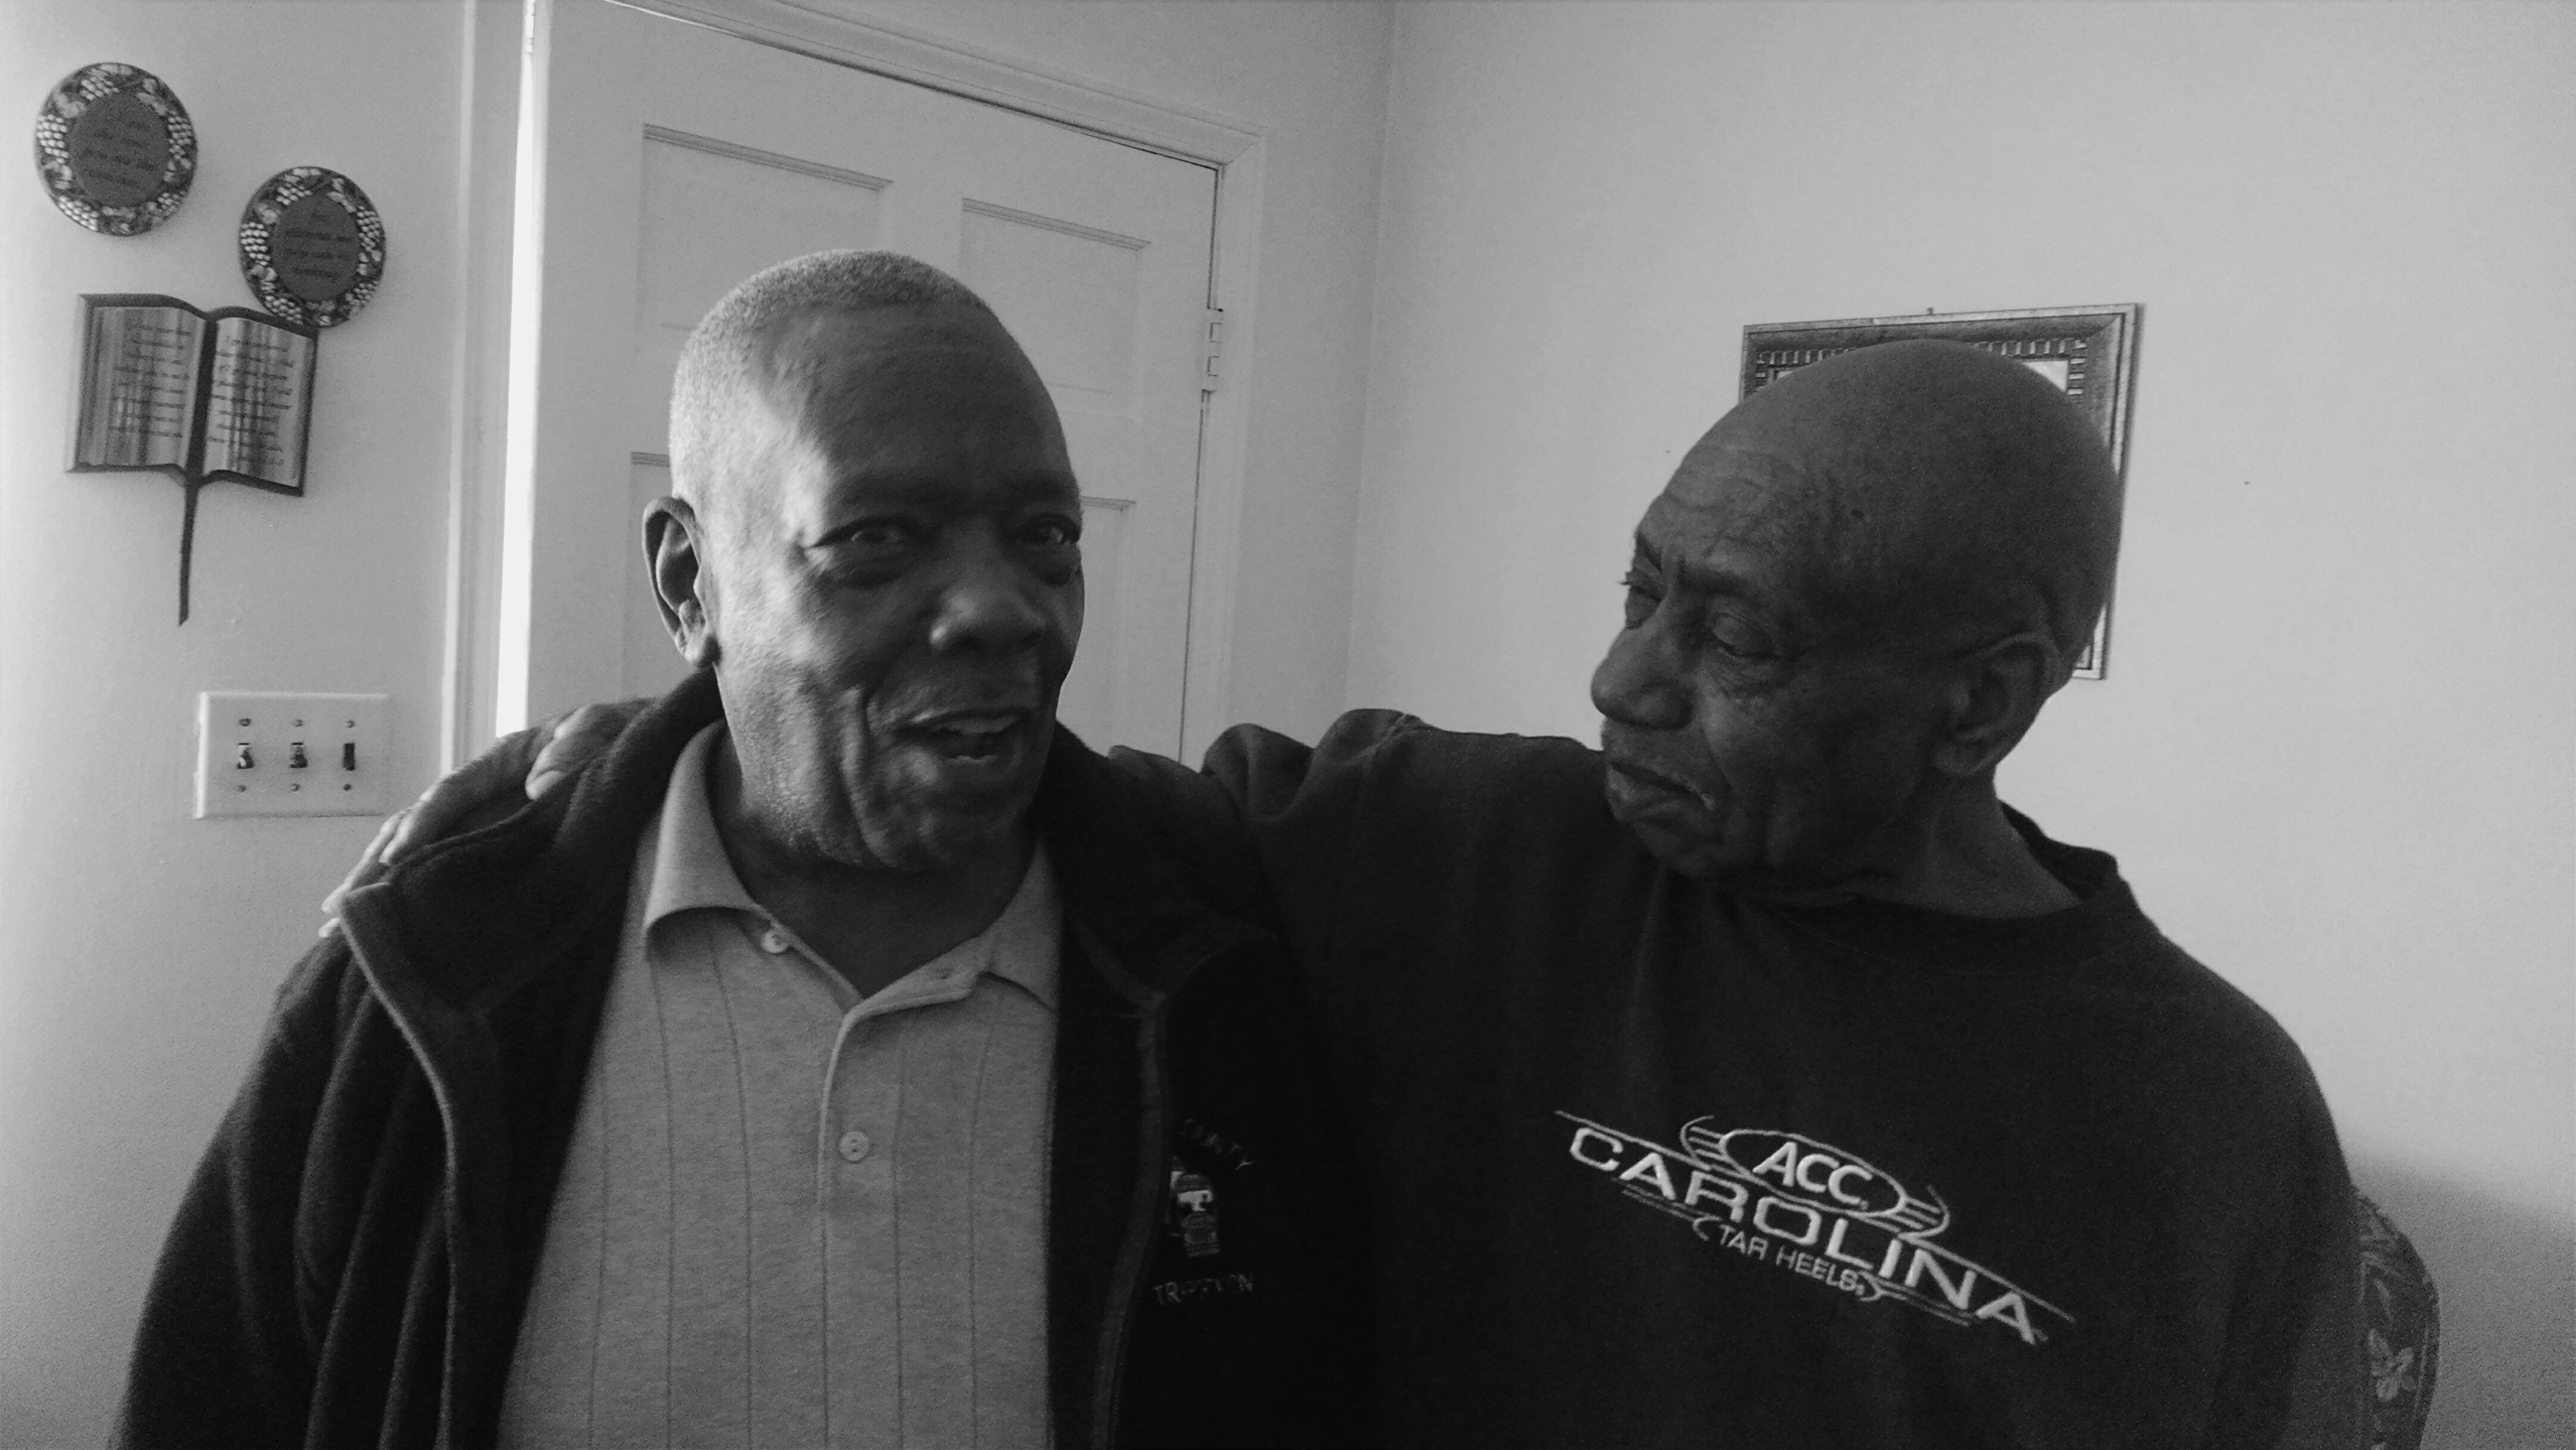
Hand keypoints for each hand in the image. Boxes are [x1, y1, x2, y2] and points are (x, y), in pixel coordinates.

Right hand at [318, 701, 639, 934]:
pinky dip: (419, 896)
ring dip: (383, 886)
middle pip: (417, 827)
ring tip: (340, 928)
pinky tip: (392, 928)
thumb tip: (541, 788)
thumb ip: (576, 750)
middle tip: (339, 906)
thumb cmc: (615, 733)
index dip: (424, 822)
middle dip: (377, 865)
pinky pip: (452, 871)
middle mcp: (483, 794)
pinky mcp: (500, 849)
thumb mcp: (601, 729)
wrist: (640, 746)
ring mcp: (487, 822)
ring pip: (422, 854)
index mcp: (501, 763)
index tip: (398, 854)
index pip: (451, 794)